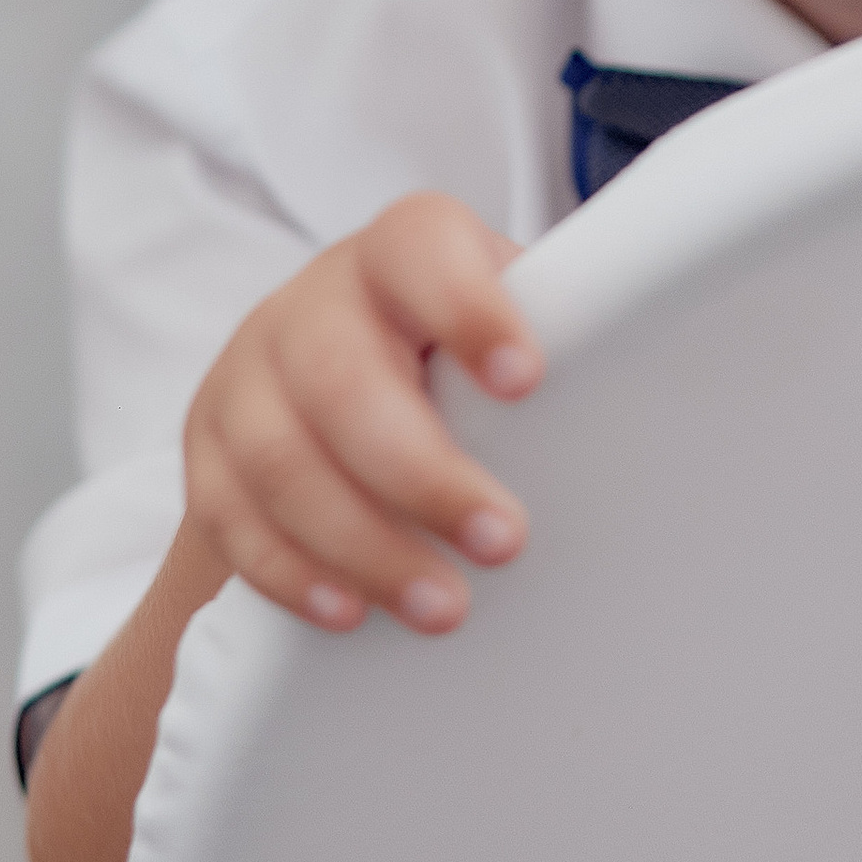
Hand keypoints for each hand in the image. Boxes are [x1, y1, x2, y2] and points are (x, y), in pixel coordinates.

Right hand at [182, 193, 541, 634]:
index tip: (525, 380)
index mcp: (401, 251)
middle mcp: (313, 302)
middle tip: (503, 541)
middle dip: (422, 473)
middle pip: (341, 377)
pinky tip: (350, 611)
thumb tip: (656, 402)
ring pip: (280, 457)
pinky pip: (229, 516)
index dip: (468, 308)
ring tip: (443, 606)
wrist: (335, 377)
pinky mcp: (205, 447)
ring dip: (364, 542)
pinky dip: (291, 571)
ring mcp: (247, 372)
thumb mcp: (502, 331)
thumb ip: (552, 346)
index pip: (421, 250)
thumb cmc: (458, 360)